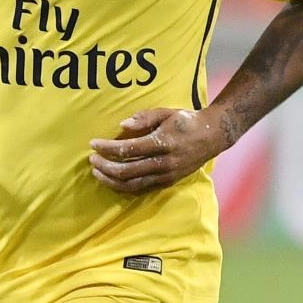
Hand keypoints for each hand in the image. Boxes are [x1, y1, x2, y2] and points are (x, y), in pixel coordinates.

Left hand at [89, 106, 226, 193]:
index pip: (129, 149)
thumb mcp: (166, 112)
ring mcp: (167, 175)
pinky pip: (142, 189)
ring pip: (133, 185)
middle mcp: (164, 162)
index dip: (108, 148)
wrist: (212, 136)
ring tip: (96, 173)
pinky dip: (124, 187)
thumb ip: (144, 118)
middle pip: (127, 171)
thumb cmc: (185, 121)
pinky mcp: (168, 182)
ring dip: (111, 181)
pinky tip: (112, 181)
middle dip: (105, 167)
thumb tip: (122, 126)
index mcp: (163, 142)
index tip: (93, 144)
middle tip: (91, 159)